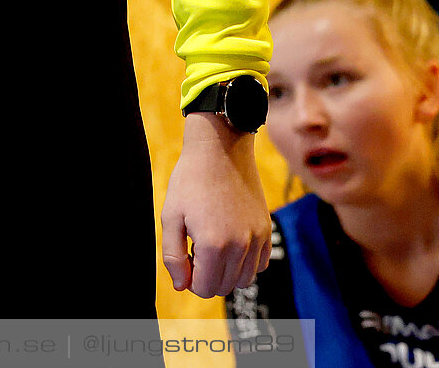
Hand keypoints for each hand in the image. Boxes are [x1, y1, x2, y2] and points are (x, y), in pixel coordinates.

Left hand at [160, 112, 269, 297]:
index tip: (185, 255)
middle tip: (196, 246)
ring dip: (226, 271)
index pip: (204, 288)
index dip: (190, 279)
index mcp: (214, 245)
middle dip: (207, 275)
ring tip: (212, 242)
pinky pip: (260, 264)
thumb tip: (180, 285)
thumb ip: (173, 256)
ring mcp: (258, 238)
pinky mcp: (267, 229)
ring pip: (244, 279)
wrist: (220, 149)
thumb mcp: (171, 216)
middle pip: (224, 287)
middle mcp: (241, 246)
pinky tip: (230, 241)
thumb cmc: (190, 180)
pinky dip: (245, 262)